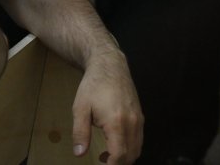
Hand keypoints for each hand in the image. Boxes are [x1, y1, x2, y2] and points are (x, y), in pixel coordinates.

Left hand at [71, 49, 142, 163]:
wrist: (110, 65)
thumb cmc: (93, 85)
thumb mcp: (80, 108)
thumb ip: (80, 133)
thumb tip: (79, 154)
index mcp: (116, 122)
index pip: (119, 155)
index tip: (100, 164)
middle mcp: (132, 122)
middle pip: (131, 155)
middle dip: (117, 163)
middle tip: (102, 161)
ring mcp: (138, 119)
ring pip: (137, 148)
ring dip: (125, 156)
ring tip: (107, 155)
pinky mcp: (140, 115)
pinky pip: (139, 138)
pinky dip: (130, 147)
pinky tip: (116, 142)